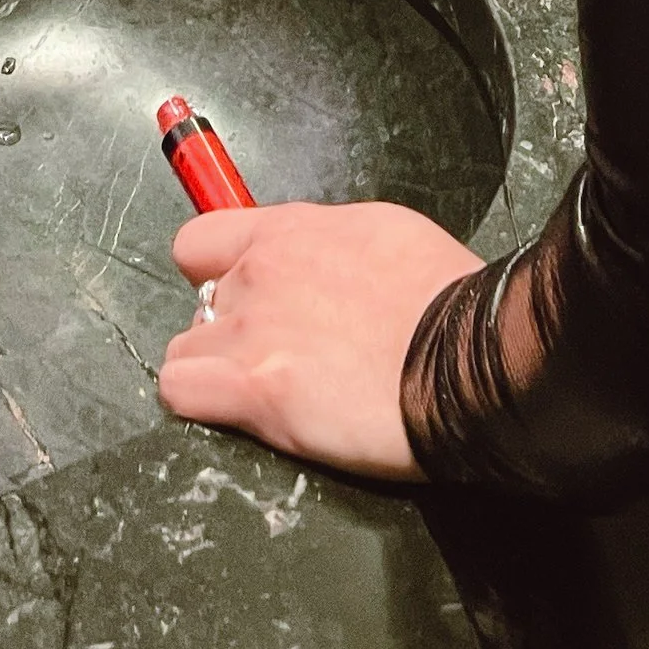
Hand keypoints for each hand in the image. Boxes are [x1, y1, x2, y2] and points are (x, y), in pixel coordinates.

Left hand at [156, 201, 483, 481]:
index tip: (245, 303)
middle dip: (230, 332)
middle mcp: (259, 272)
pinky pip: (179, 393)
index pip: (201, 241)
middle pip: (200, 303)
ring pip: (184, 350)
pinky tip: (241, 417)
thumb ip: (333, 247)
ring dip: (214, 373)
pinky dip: (200, 407)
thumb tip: (324, 262)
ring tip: (268, 397)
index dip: (215, 275)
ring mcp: (251, 330)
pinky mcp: (256, 390)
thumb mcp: (387, 237)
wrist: (468, 356)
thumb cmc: (448, 299)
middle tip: (281, 361)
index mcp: (291, 231)